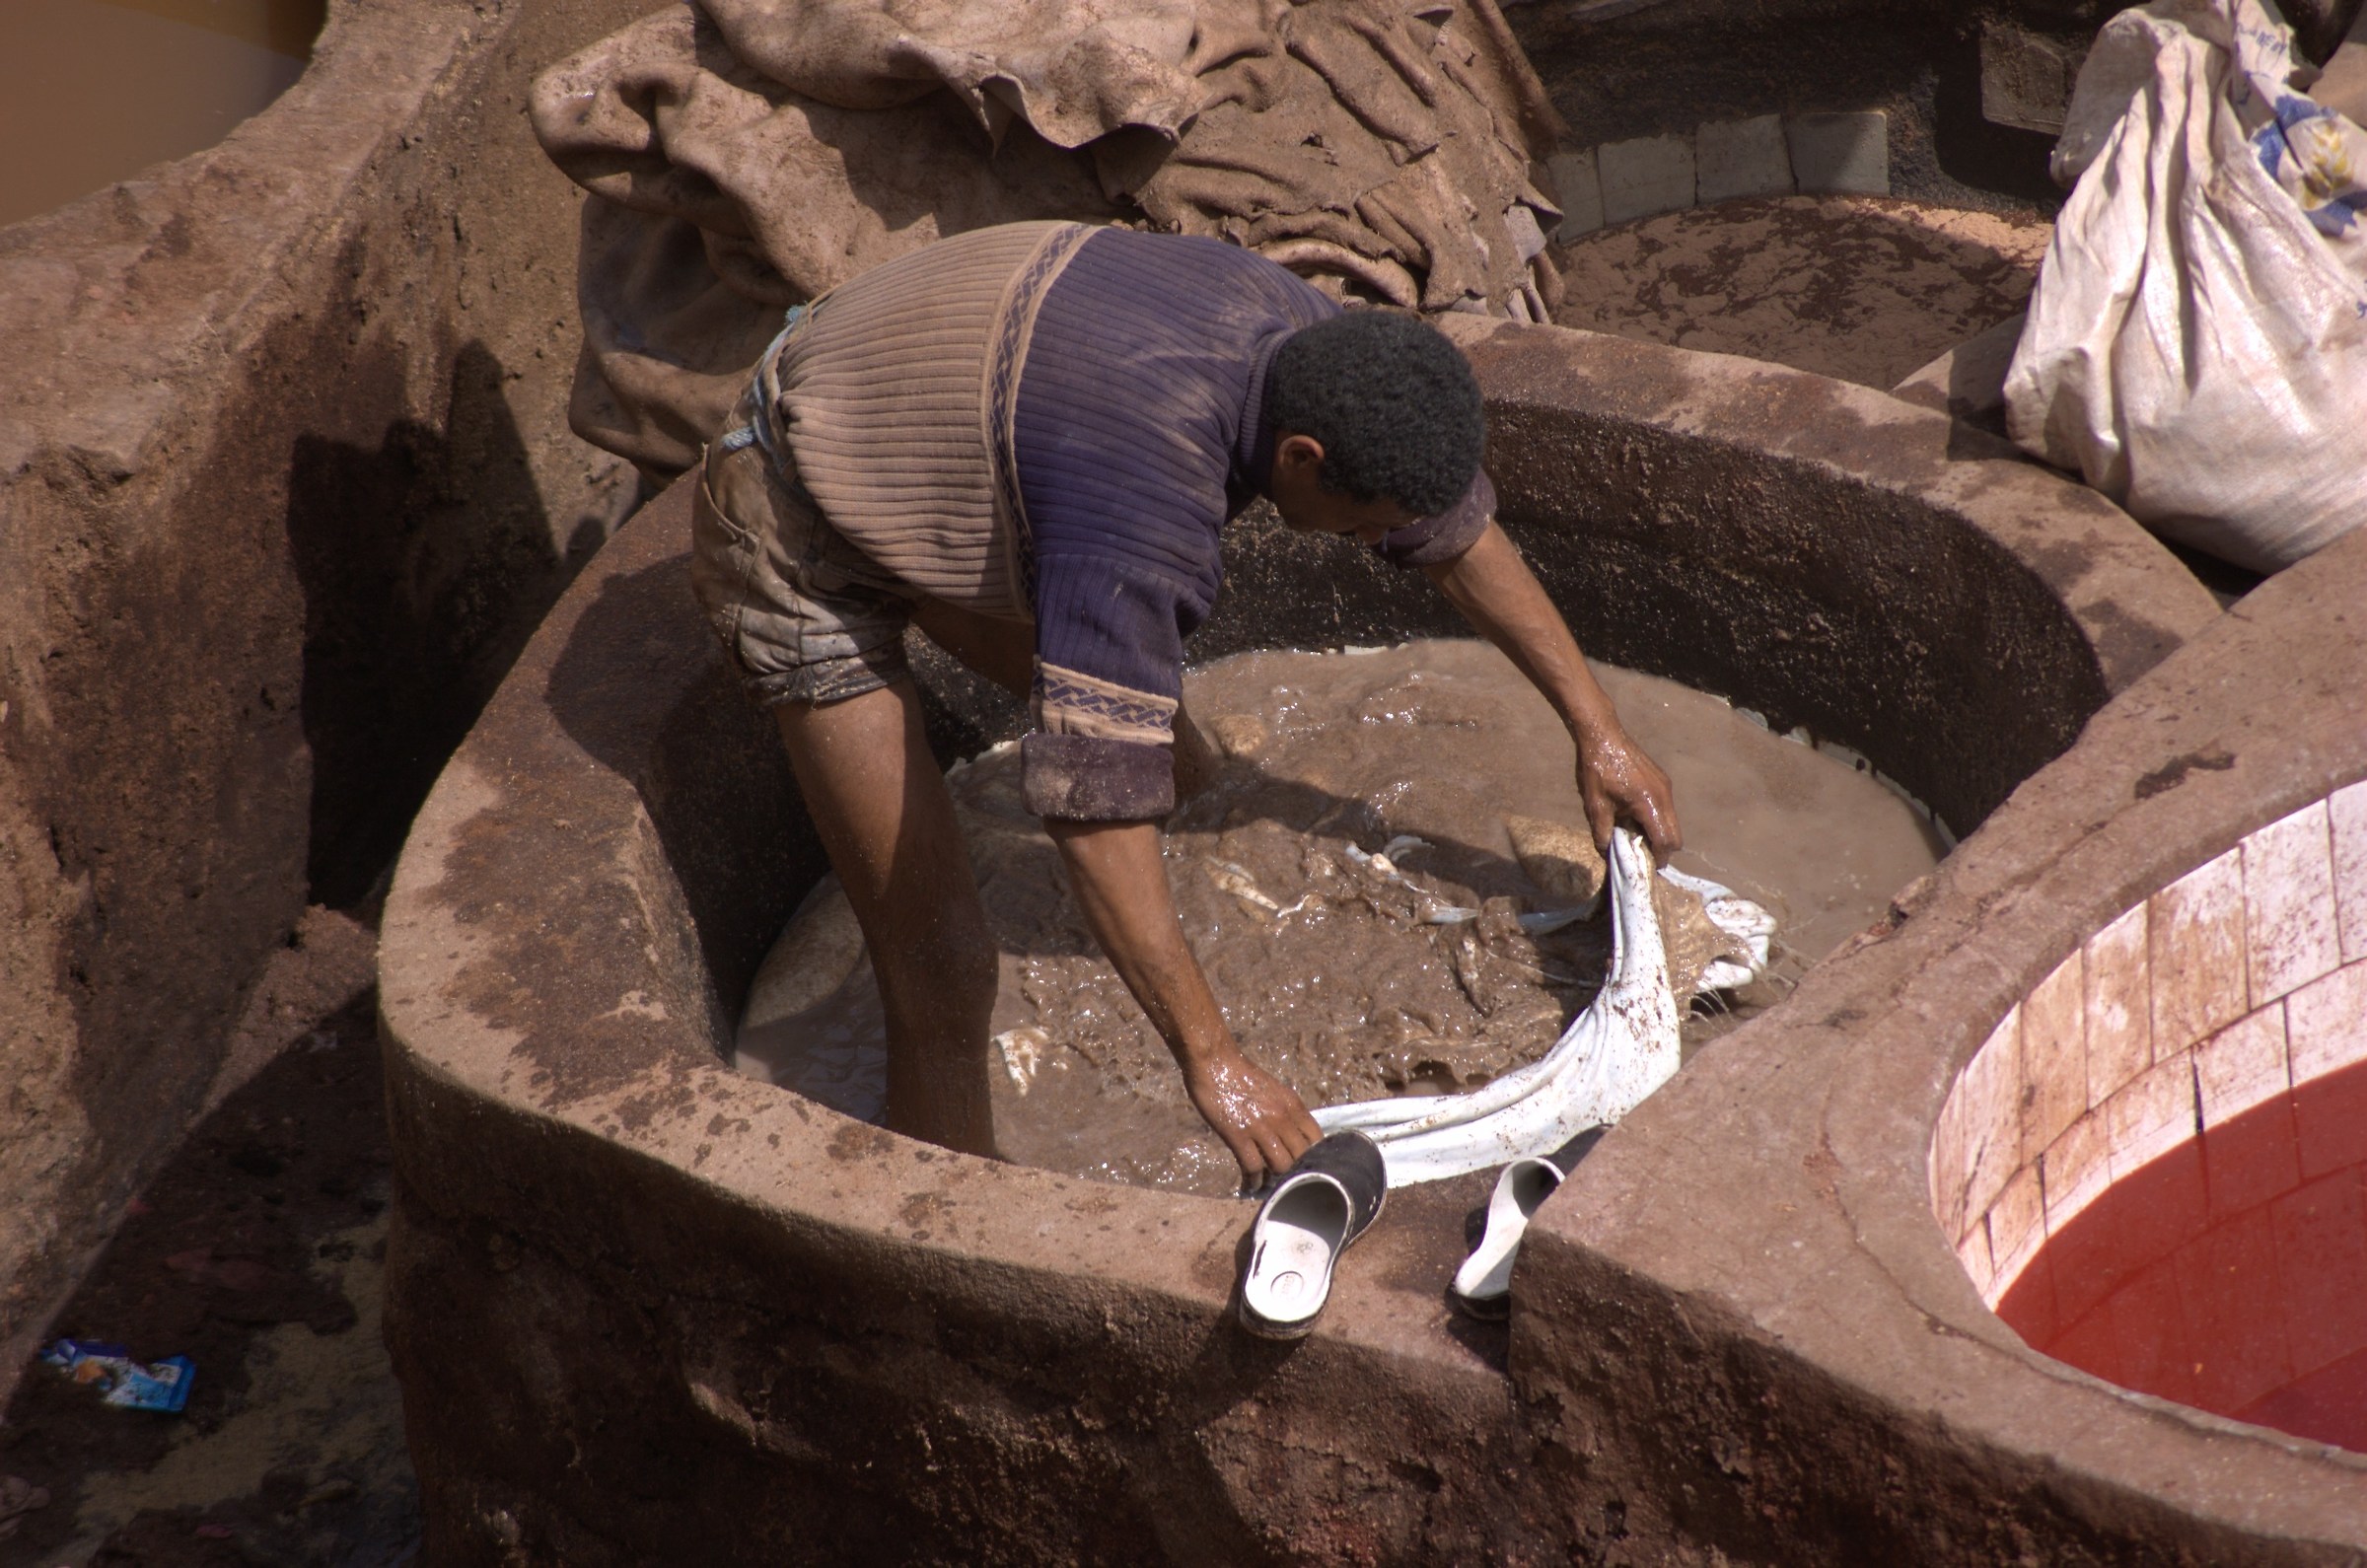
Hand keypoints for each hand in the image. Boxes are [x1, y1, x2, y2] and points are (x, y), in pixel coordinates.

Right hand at [1184, 1050, 1322, 1181]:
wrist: (1215, 1062)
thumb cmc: (1241, 1074)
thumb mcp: (1275, 1091)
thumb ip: (1285, 1111)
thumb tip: (1290, 1136)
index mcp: (1293, 1105)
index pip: (1316, 1140)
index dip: (1313, 1157)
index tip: (1304, 1165)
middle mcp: (1283, 1118)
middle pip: (1301, 1157)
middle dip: (1294, 1171)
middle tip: (1283, 1178)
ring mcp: (1261, 1128)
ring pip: (1281, 1166)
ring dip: (1274, 1178)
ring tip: (1266, 1182)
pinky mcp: (1239, 1135)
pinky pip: (1253, 1167)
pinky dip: (1253, 1181)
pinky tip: (1249, 1185)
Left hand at [1576, 724, 1681, 857]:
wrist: (1602, 735)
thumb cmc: (1597, 770)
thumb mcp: (1595, 806)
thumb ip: (1603, 834)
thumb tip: (1607, 854)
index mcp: (1650, 803)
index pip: (1665, 841)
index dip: (1658, 858)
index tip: (1645, 867)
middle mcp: (1665, 796)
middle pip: (1675, 835)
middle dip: (1662, 849)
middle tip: (1640, 855)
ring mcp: (1665, 786)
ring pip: (1671, 821)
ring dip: (1657, 833)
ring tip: (1634, 835)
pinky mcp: (1661, 780)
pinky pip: (1666, 808)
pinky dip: (1656, 818)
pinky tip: (1634, 816)